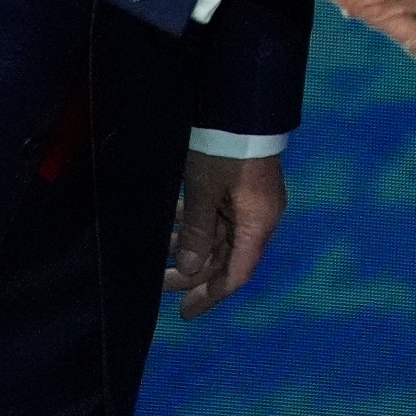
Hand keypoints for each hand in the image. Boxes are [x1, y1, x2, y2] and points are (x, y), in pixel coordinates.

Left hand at [164, 151, 283, 318]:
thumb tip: (188, 267)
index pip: (236, 273)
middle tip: (159, 284)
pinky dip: (195, 223)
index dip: (210, 295)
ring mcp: (249, 201)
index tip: (184, 313)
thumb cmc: (223, 149)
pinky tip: (171, 222)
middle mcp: (258, 217)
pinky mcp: (239, 186)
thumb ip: (196, 232)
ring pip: (219, 236)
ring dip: (190, 246)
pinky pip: (217, 216)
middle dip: (193, 272)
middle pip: (226, 257)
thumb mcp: (203, 192)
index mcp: (257, 224)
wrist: (240, 103)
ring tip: (157, 250)